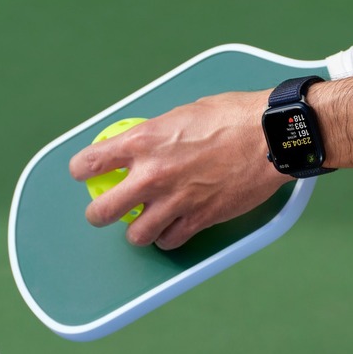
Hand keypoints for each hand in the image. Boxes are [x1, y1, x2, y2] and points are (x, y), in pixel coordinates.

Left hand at [69, 90, 291, 249]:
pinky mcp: (199, 218)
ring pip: (135, 235)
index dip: (82, 170)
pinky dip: (169, 237)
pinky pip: (170, 240)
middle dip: (99, 213)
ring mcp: (175, 201)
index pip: (89, 163)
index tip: (87, 173)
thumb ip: (159, 132)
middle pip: (101, 211)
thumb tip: (148, 141)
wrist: (270, 137)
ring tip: (145, 223)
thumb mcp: (184, 113)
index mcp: (143, 141)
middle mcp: (152, 175)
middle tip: (107, 209)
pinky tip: (174, 227)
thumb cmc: (234, 117)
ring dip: (137, 230)